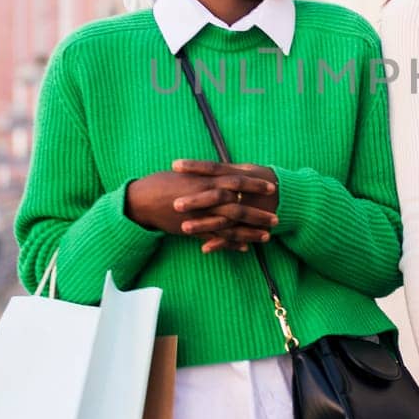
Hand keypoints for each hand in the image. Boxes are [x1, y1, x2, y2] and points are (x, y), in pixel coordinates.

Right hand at [124, 166, 277, 251]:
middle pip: (239, 206)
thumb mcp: (187, 173)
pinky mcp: (192, 230)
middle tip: (277, 218)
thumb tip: (221, 170)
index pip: (237, 181)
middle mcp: (206, 198)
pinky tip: (245, 248)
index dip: (255, 185)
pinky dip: (231, 243)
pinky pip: (216, 239)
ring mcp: (200, 215)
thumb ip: (206, 174)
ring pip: (231, 226)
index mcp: (206, 180)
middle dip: (259, 213)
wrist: (142, 200)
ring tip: (267, 236)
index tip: (272, 187)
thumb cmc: (162, 182)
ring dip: (250, 231)